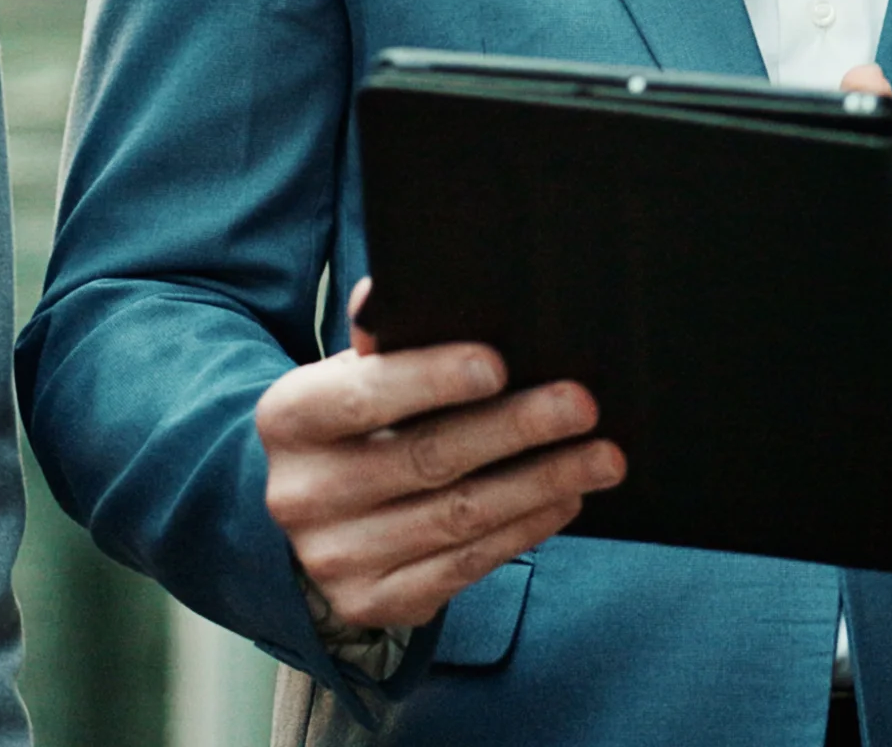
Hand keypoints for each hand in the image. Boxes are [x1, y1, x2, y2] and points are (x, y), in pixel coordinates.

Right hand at [255, 279, 625, 632]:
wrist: (311, 521)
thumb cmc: (350, 430)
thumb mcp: (347, 379)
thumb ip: (382, 342)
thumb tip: (394, 290)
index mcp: (290, 418)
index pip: (363, 394)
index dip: (431, 379)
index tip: (498, 365)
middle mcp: (302, 493)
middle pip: (424, 457)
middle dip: (514, 428)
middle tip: (581, 406)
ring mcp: (335, 556)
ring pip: (456, 517)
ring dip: (540, 483)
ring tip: (601, 457)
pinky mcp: (373, 601)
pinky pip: (464, 564)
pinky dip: (523, 529)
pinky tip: (565, 498)